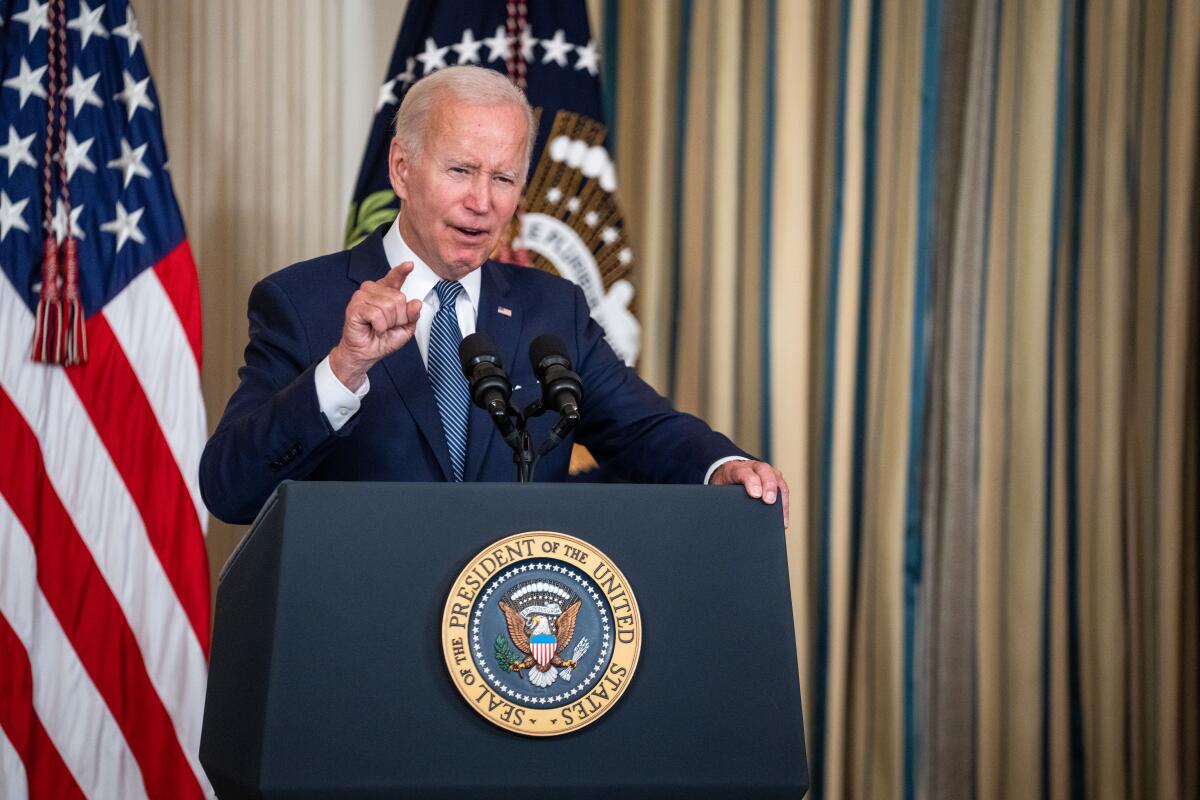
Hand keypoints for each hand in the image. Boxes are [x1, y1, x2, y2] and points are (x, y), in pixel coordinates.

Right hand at [328, 262, 422, 389]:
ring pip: (388, 306)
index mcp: (385, 293)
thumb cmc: (382, 340)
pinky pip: (377, 314)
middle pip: (398, 298)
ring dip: (388, 323)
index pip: (394, 278)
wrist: (365, 354)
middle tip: (388, 326)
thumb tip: (416, 303)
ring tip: (379, 328)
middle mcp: (372, 291)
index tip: (409, 265)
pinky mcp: (354, 307)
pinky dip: (380, 326)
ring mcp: (361, 297)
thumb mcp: (405, 328)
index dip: (402, 271)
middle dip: (398, 318)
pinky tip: (374, 329)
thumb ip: (412, 315)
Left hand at [710, 459, 789, 526]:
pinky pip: (783, 489)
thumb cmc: (724, 483)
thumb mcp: (718, 488)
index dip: (751, 481)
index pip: (744, 472)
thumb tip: (723, 514)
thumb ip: (721, 496)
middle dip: (769, 486)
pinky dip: (784, 504)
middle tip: (769, 501)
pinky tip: (783, 520)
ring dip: (780, 497)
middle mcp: (753, 467)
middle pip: (764, 471)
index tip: (755, 495)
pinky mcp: (774, 479)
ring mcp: (766, 472)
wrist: (729, 473)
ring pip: (777, 479)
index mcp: (736, 469)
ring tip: (780, 518)